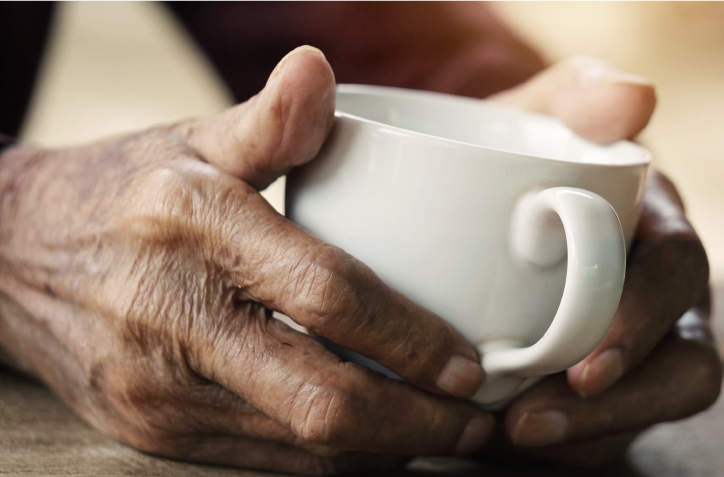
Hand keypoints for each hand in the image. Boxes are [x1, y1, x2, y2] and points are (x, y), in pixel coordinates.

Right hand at [0, 46, 493, 474]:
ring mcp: (156, 389)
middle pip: (319, 400)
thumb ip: (268, 119)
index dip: (410, 339)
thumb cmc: (125, 191)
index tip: (470, 364)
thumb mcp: (191, 139)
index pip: (327, 295)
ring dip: (382, 450)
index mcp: (192, 226)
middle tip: (473, 422)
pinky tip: (368, 440)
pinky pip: (259, 463)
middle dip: (415, 425)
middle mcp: (171, 318)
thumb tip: (319, 69)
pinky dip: (327, 459)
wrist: (13, 257)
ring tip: (437, 435)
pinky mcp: (150, 433)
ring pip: (297, 449)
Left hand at [485, 57, 721, 464]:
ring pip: (647, 403)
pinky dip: (566, 439)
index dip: (640, 322)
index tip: (581, 365)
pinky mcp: (598, 379)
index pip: (673, 273)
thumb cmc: (508, 160)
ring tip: (514, 436)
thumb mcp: (532, 118)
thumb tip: (634, 97)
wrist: (465, 202)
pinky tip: (508, 435)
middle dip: (614, 404)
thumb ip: (576, 97)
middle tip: (529, 422)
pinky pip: (605, 427)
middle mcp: (653, 288)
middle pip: (679, 361)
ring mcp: (631, 339)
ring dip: (588, 432)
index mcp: (649, 225)